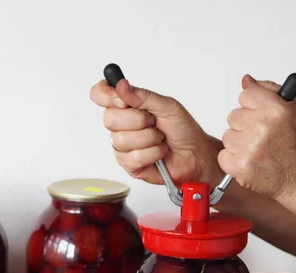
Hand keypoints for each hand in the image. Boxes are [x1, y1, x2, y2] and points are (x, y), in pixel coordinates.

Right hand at [90, 78, 222, 185]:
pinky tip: (159, 151)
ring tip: (159, 138)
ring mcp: (122, 146)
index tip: (122, 99)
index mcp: (126, 106)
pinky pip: (133, 157)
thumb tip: (121, 85)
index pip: (100, 94)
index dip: (106, 94)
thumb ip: (143, 96)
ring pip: (121, 140)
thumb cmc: (182, 129)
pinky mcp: (128, 165)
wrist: (195, 154)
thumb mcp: (167, 105)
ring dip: (149, 138)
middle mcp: (120, 125)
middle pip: (109, 119)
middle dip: (138, 120)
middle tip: (153, 122)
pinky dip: (153, 153)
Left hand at [219, 74, 295, 201]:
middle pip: (233, 116)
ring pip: (227, 135)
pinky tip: (250, 160)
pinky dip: (233, 159)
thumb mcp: (293, 109)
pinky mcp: (238, 166)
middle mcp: (261, 127)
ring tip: (257, 149)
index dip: (251, 106)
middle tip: (260, 135)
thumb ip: (268, 90)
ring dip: (238, 142)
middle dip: (244, 125)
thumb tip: (246, 80)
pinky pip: (223, 155)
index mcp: (276, 109)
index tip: (259, 114)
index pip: (245, 95)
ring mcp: (248, 147)